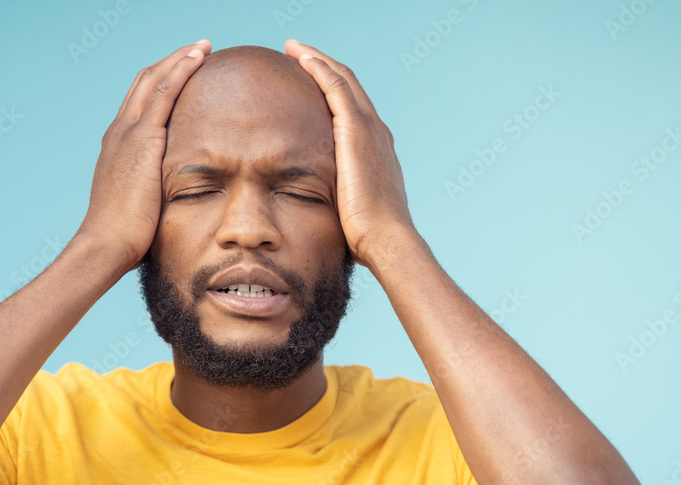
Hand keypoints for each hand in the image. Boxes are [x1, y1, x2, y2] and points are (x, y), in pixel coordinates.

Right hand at [76, 39, 211, 273]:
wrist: (106, 243)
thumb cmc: (124, 236)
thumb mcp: (138, 204)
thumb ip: (151, 191)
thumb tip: (169, 200)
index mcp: (118, 145)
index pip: (140, 102)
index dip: (162, 83)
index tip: (184, 72)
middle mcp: (119, 132)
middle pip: (145, 82)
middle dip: (172, 62)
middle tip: (198, 50)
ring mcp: (128, 132)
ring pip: (155, 79)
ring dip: (180, 58)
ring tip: (204, 46)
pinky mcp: (142, 138)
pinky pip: (164, 92)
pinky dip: (181, 69)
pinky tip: (199, 57)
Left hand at [285, 39, 415, 267]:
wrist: (386, 239)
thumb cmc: (367, 236)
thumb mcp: (351, 209)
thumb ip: (338, 198)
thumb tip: (319, 210)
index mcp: (376, 149)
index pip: (352, 108)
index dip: (331, 89)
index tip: (310, 80)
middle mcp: (377, 131)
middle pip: (349, 85)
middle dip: (324, 65)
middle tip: (299, 53)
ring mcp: (369, 128)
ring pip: (342, 78)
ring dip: (317, 59)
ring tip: (294, 48)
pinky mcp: (356, 129)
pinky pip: (335, 86)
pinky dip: (318, 67)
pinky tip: (300, 57)